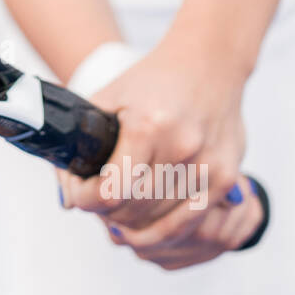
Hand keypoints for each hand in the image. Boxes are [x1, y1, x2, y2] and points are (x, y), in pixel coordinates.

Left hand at [56, 33, 264, 268]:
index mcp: (147, 127)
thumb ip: (81, 145)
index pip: (110, 191)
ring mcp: (208, 166)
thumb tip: (68, 195)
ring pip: (161, 223)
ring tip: (118, 213)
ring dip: (133, 225)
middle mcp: (181, 148)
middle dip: (105, 212)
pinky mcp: (227, 178)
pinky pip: (191, 222)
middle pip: (133, 210)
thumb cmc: (155, 80)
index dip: (85, 199)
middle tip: (96, 202)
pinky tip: (148, 226)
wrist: (209, 63)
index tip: (78, 193)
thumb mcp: (107, 99)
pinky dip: (165, 231)